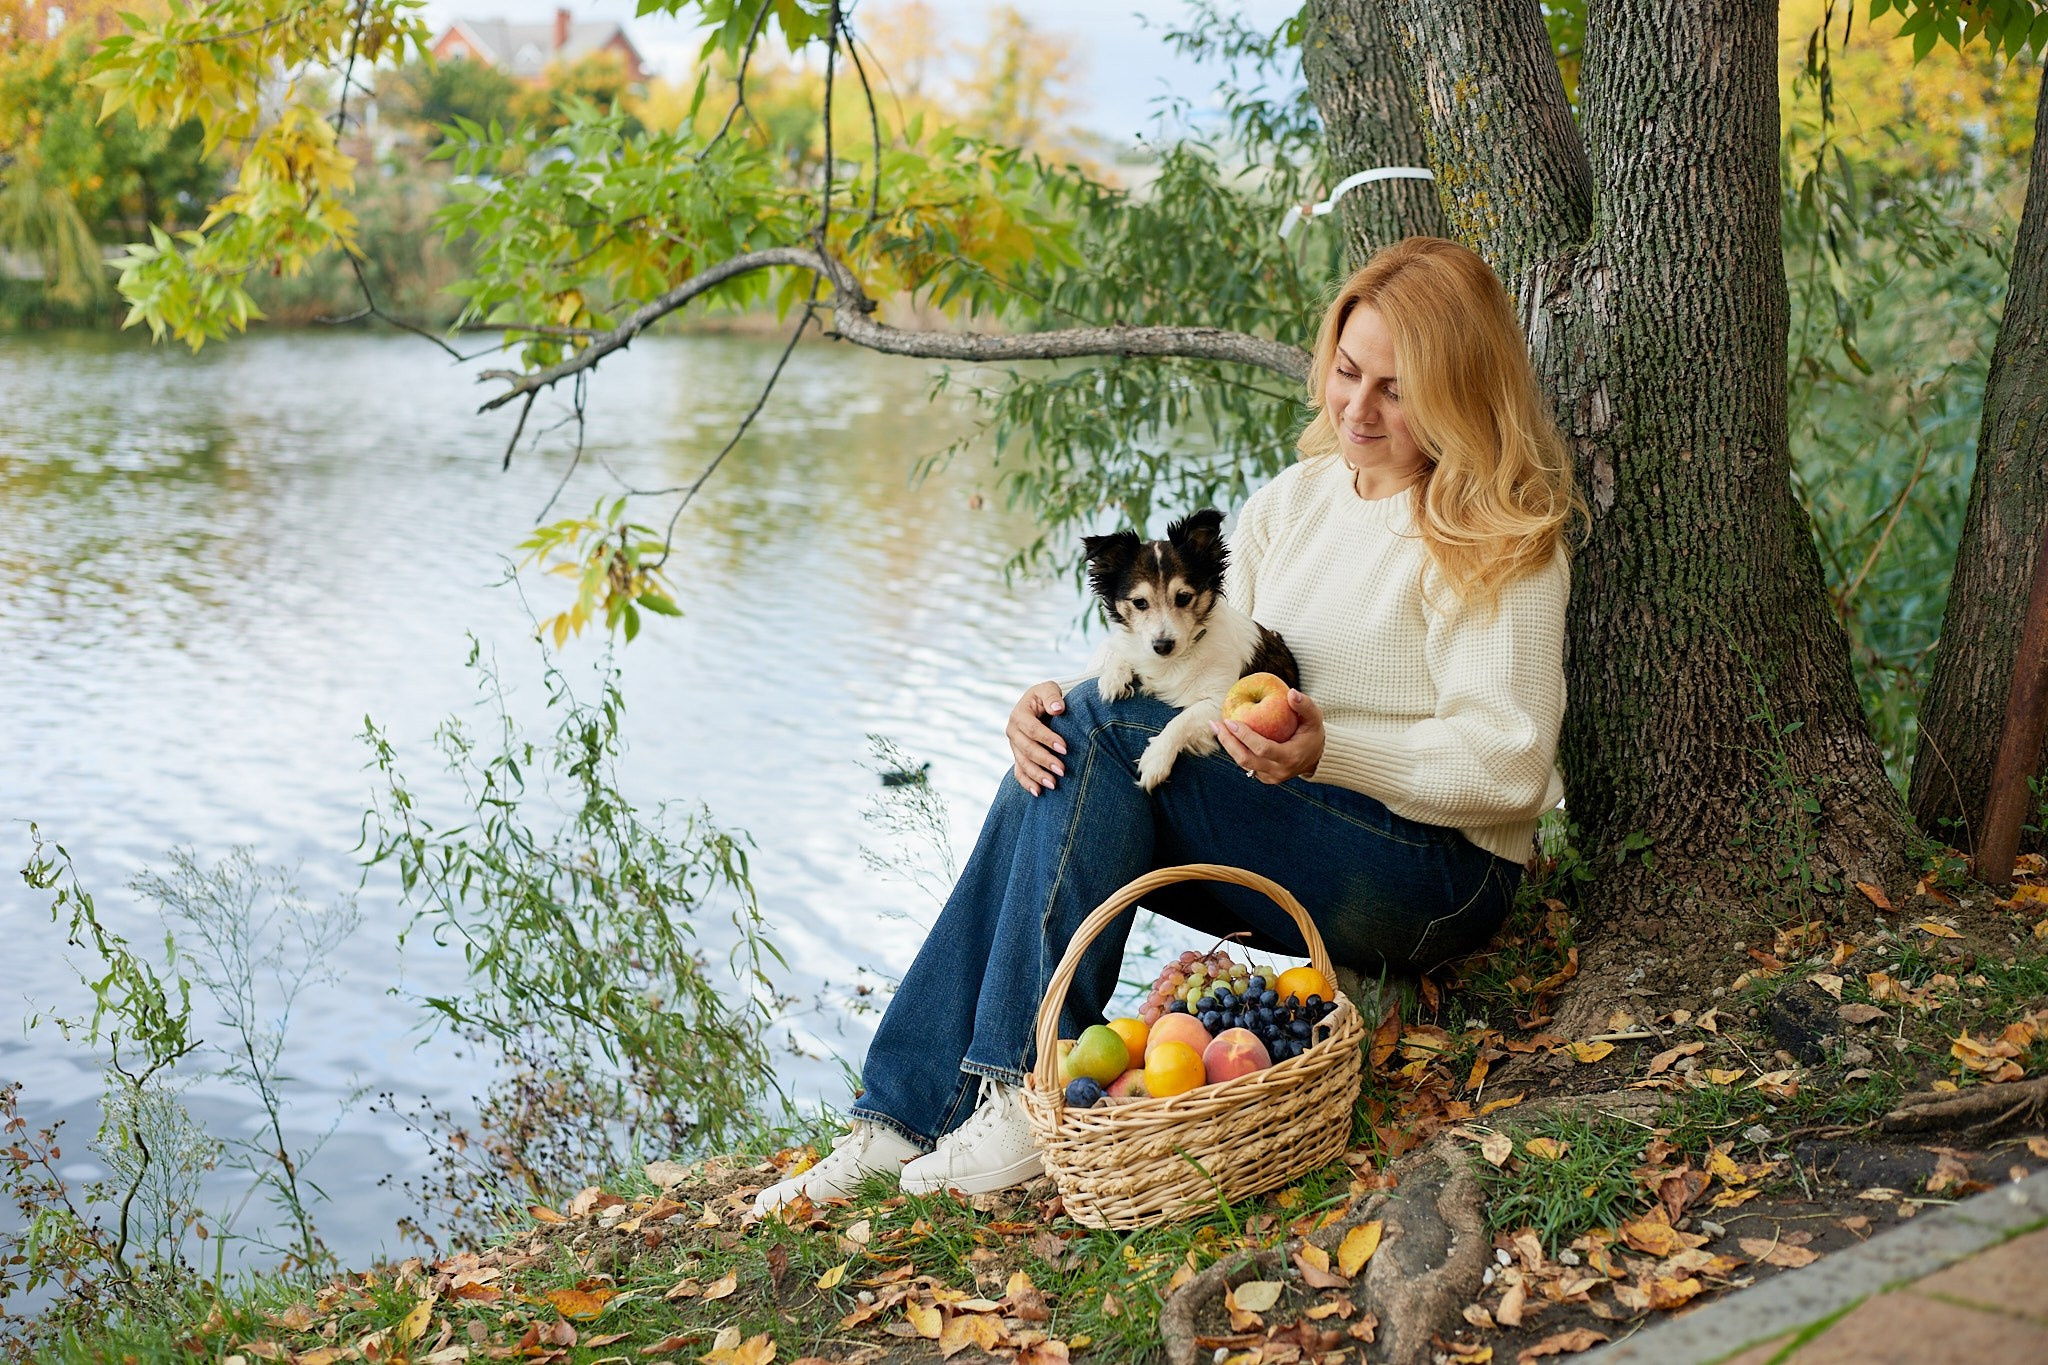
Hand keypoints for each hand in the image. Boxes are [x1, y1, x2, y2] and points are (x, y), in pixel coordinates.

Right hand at [1008, 681, 1068, 795]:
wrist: (1041, 706)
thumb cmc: (1048, 696)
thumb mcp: (1049, 689)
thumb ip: (1052, 696)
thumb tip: (1058, 708)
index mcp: (1019, 714)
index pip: (1032, 729)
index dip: (1047, 739)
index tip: (1065, 748)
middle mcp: (1013, 731)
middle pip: (1027, 749)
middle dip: (1044, 760)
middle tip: (1063, 770)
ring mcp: (1014, 746)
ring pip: (1023, 763)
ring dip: (1037, 775)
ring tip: (1054, 784)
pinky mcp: (1018, 756)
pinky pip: (1019, 772)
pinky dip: (1027, 783)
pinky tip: (1038, 792)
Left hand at [1211, 690, 1324, 784]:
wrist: (1316, 756)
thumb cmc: (1313, 732)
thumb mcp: (1315, 718)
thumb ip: (1305, 705)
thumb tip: (1291, 692)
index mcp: (1290, 757)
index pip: (1262, 749)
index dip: (1244, 736)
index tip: (1230, 720)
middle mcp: (1278, 771)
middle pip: (1245, 760)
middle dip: (1228, 742)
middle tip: (1216, 723)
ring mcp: (1270, 777)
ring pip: (1242, 764)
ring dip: (1228, 745)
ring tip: (1216, 727)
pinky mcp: (1264, 778)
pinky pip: (1246, 764)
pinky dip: (1235, 749)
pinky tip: (1226, 734)